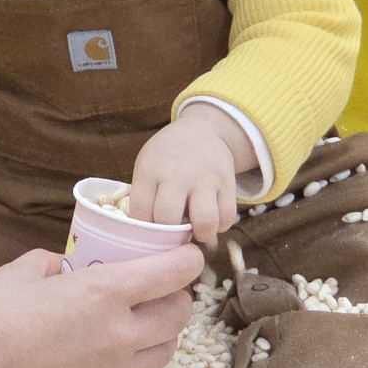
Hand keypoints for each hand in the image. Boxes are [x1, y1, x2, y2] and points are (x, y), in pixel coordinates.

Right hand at [0, 243, 204, 367]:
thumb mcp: (20, 273)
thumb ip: (48, 264)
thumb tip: (59, 266)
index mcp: (104, 294)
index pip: (172, 275)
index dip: (188, 261)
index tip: (188, 255)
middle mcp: (119, 335)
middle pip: (179, 316)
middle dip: (179, 297)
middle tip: (163, 289)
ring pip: (164, 353)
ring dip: (163, 334)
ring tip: (143, 323)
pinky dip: (129, 360)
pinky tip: (103, 352)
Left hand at [130, 106, 252, 242]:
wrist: (200, 131)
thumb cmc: (166, 157)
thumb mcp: (146, 166)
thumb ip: (144, 196)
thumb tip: (145, 234)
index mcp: (150, 171)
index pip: (140, 212)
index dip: (144, 229)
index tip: (149, 232)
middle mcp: (177, 175)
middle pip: (169, 220)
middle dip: (170, 236)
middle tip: (173, 235)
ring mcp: (204, 179)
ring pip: (205, 221)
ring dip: (200, 234)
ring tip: (196, 231)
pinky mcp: (227, 183)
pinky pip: (227, 217)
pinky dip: (220, 226)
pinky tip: (211, 221)